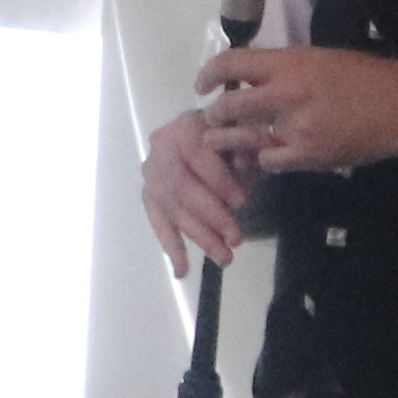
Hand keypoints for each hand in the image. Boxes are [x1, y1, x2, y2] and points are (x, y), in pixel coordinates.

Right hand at [144, 103, 253, 263]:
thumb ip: (248, 145)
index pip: (198, 155)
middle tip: (236, 240)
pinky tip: (182, 271)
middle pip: (182, 187)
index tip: (241, 202)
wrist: (210, 134)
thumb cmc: (233, 134)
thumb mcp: (246, 133)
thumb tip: (246, 162)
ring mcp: (152, 174)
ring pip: (173, 209)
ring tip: (225, 259)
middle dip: (211, 217)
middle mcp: (161, 148)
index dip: (218, 180)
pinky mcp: (149, 196)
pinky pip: (158, 224)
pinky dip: (171, 248)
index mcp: (185, 126)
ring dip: (199, 237)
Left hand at [193, 42, 397, 178]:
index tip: (202, 84)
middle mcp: (287, 94)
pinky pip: (269, 161)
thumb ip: (284, 68)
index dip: (209, 74)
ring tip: (219, 142)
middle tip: (212, 118)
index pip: (232, 64)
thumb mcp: (320, 58)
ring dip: (227, 141)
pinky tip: (266, 156)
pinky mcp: (308, 156)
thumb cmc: (365, 77)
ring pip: (244, 139)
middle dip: (215, 115)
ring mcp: (296, 128)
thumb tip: (250, 77)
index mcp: (289, 63)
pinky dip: (264, 159)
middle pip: (230, 106)